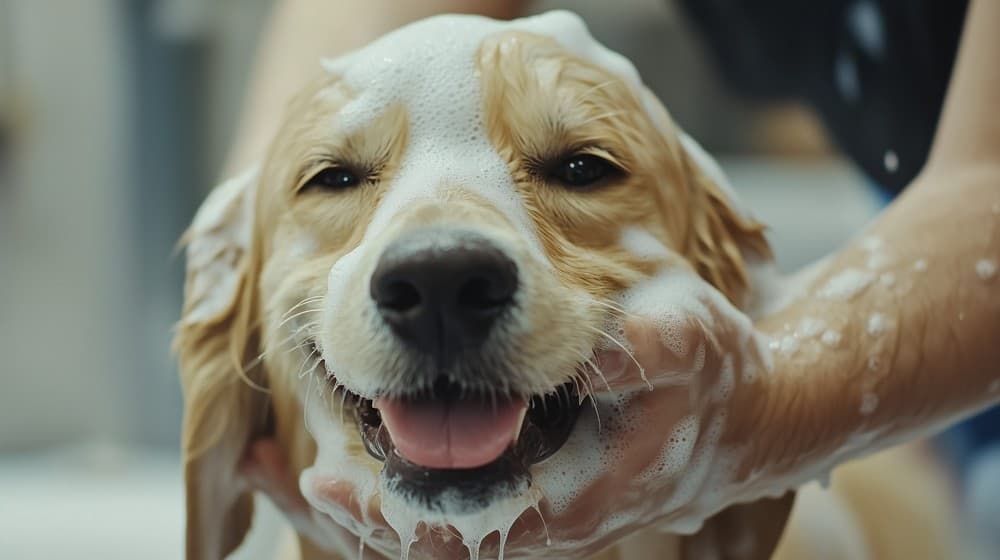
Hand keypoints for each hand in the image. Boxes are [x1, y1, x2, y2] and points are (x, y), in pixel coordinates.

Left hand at [242, 271, 791, 558]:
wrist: (731, 413)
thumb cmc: (706, 375)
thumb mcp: (690, 342)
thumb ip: (648, 349)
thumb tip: (590, 359)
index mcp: (571, 499)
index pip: (462, 531)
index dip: (390, 515)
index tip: (325, 480)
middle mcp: (537, 520)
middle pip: (421, 545)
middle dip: (346, 519)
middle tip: (274, 473)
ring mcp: (522, 511)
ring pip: (419, 535)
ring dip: (348, 511)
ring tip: (269, 470)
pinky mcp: (514, 491)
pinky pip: (434, 509)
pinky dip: (374, 492)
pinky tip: (328, 458)